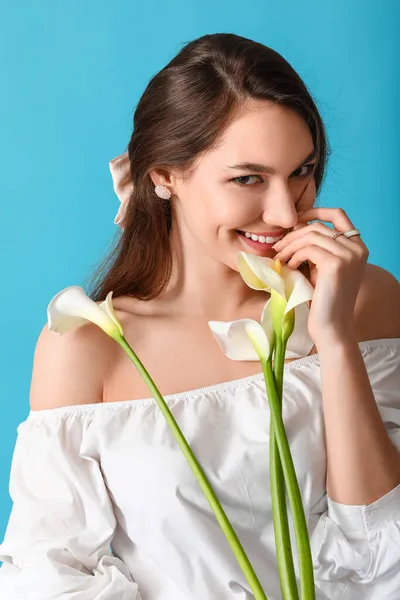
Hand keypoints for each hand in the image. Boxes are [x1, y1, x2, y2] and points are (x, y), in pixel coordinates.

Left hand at [272, 208, 368, 343]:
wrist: (331, 326)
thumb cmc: (323, 300)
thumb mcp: (321, 268)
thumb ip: (315, 248)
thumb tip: (294, 227)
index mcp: (357, 247)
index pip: (338, 214)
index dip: (315, 211)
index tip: (295, 221)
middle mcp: (357, 248)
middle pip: (318, 225)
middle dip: (293, 234)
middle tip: (277, 248)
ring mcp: (349, 255)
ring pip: (311, 235)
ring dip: (290, 245)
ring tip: (280, 259)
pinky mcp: (336, 264)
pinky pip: (308, 249)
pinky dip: (294, 256)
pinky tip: (290, 268)